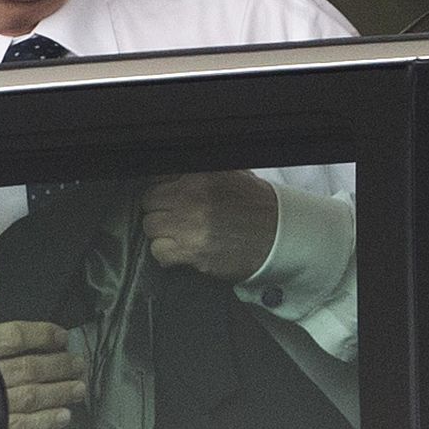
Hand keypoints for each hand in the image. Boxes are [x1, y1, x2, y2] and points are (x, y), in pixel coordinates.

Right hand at [0, 286, 87, 428]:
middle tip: (80, 364)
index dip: (44, 335)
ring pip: (34, 395)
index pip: (19, 336)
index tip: (63, 336)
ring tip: (81, 389)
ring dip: (61, 392)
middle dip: (61, 366)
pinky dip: (46, 422)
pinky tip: (65, 417)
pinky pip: (22, 426)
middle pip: (34, 367)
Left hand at [139, 171, 278, 282]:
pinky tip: (182, 252)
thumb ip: (201, 173)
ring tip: (180, 236)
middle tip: (176, 218)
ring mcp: (190, 224)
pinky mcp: (191, 250)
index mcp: (201, 174)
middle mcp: (193, 196)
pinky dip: (167, 255)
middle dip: (161, 211)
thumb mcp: (233, 175)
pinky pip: (159, 251)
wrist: (279, 238)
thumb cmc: (258, 208)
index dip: (162, 189)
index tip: (167, 197)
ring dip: (162, 233)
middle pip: (149, 202)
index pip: (157, 176)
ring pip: (150, 227)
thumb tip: (174, 175)